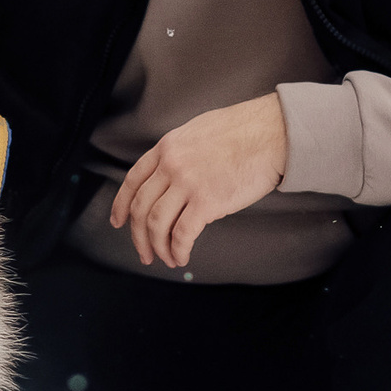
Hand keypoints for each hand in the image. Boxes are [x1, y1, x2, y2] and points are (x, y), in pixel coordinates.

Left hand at [106, 95, 287, 270]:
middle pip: (141, 208)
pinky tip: (182, 257)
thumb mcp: (197, 132)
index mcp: (167, 147)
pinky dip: (178, 250)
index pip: (132, 181)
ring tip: (167, 259)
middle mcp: (171, 165)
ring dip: (158, 247)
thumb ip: (179, 153)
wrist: (272, 132)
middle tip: (144, 253)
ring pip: (157, 224)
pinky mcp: (207, 201)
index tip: (118, 222)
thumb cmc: (244, 131)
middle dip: (138, 236)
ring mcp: (187, 183)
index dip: (121, 205)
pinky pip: (183, 233)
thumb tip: (173, 178)